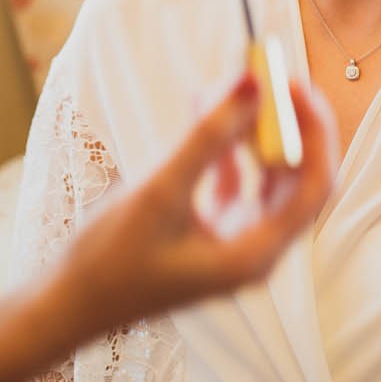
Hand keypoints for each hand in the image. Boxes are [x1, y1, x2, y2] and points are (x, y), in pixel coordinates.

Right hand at [55, 73, 338, 336]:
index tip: (295, 84)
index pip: (313, 185)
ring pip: (265, 175)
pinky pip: (235, 181)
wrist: (67, 304)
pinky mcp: (211, 232)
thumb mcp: (161, 193)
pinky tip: (206, 112)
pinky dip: (226, 148)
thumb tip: (251, 85)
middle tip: (270, 77)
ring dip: (253, 131)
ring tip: (234, 87)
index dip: (313, 131)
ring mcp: (234, 241)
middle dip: (286, 124)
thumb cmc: (110, 262)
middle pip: (296, 176)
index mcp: (255, 254)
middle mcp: (254, 250)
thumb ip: (209, 138)